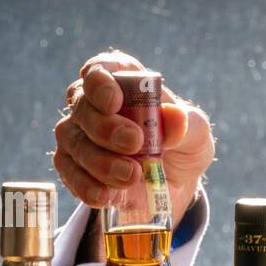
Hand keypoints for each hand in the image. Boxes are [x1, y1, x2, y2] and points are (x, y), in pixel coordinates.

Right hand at [53, 50, 213, 222]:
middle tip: (134, 142)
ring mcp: (79, 135)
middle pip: (82, 106)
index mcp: (123, 83)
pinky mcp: (74, 167)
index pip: (100, 70)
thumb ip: (187, 124)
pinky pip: (69, 174)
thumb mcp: (196, 135)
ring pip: (74, 141)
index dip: (100, 82)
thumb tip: (174, 117)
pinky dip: (87, 186)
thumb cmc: (182, 146)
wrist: (174, 186)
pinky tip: (108, 195)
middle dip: (105, 126)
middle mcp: (93, 104)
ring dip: (101, 161)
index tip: (113, 101)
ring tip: (132, 175)